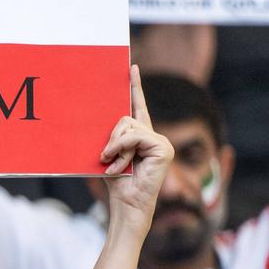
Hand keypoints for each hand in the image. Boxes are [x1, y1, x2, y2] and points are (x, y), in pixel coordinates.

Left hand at [101, 65, 172, 228]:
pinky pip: (135, 137)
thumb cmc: (117, 181)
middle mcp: (153, 135)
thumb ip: (112, 135)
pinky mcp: (163, 148)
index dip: (134, 86)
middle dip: (111, 139)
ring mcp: (161, 142)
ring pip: (127, 128)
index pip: (137, 105)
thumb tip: (104, 117)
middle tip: (106, 158)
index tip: (131, 66)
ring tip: (114, 165)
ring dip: (115, 148)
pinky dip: (123, 150)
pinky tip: (121, 165)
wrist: (126, 203)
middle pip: (124, 119)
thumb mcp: (109, 152)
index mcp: (140, 135)